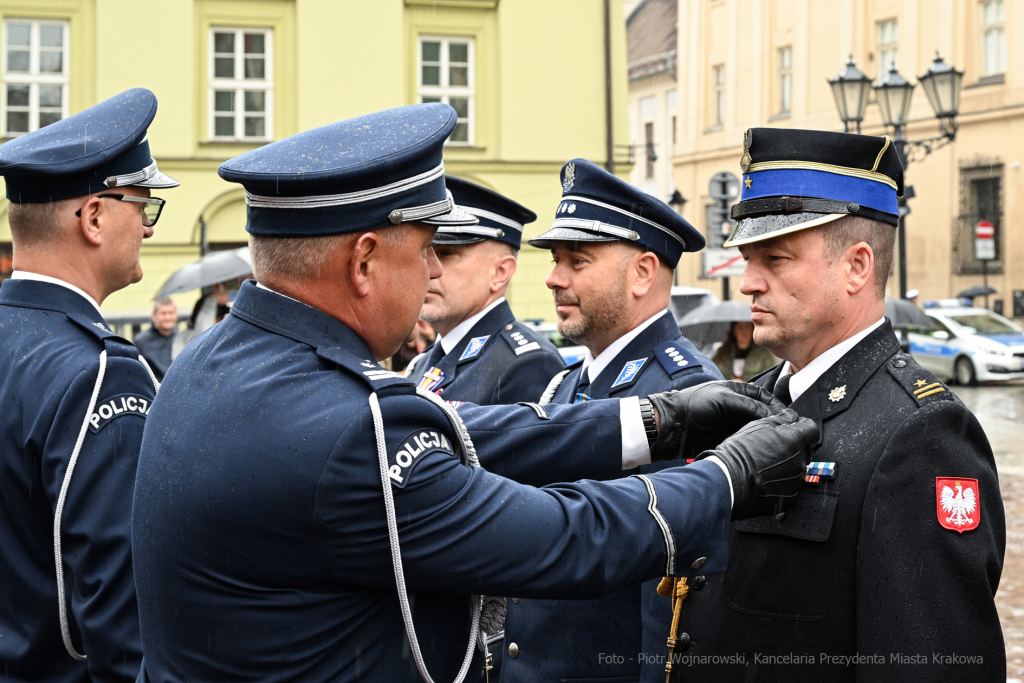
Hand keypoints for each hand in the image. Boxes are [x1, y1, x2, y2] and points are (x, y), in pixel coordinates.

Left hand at [647, 381, 786, 462]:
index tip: (789, 417)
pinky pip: (748, 443)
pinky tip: (764, 451)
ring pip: (757, 430)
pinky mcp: (730, 440)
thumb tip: (773, 417)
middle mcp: (738, 408)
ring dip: (767, 436)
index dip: (778, 406)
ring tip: (779, 444)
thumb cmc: (694, 405)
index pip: (765, 397)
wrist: (672, 427)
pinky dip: (756, 446)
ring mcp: (734, 425)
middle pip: (764, 415)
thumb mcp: (723, 400)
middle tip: (788, 433)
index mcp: (738, 392)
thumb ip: (749, 407)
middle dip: (776, 423)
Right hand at [696, 409, 817, 519]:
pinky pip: (790, 484)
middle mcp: (801, 461)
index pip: (812, 429)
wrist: (730, 481)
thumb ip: (780, 419)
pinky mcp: (790, 496)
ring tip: (765, 464)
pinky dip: (781, 480)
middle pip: (804, 449)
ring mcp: (796, 480)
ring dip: (787, 464)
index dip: (803, 426)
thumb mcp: (757, 426)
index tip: (795, 426)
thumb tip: (791, 416)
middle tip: (773, 447)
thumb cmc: (740, 453)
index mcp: (795, 440)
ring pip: (797, 468)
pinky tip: (765, 477)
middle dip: (793, 446)